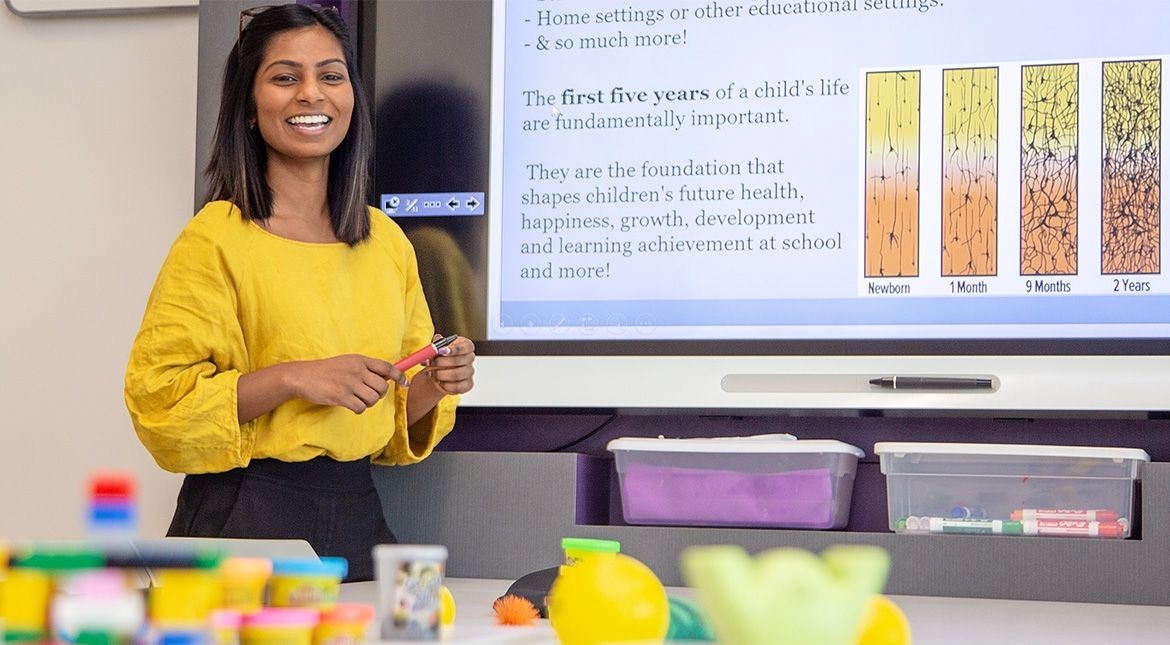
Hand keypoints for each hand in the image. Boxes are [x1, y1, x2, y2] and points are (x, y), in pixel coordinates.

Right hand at [287, 354, 404, 413]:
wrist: (302, 376)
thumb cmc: (326, 370)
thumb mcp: (347, 362)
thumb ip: (365, 368)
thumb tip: (385, 378)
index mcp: (360, 360)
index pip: (387, 367)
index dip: (399, 376)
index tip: (405, 383)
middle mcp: (357, 370)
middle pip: (382, 387)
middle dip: (379, 394)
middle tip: (368, 395)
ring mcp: (350, 383)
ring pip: (373, 399)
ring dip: (368, 403)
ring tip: (357, 399)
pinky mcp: (342, 396)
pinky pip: (361, 408)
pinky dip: (358, 409)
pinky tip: (350, 404)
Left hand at [419, 335, 475, 395]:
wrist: (441, 370)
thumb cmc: (441, 356)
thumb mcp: (437, 348)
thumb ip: (434, 348)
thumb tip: (430, 352)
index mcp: (466, 345)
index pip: (466, 346)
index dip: (454, 349)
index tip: (441, 350)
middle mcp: (470, 358)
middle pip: (459, 360)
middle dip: (441, 362)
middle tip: (431, 363)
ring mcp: (470, 372)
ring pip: (456, 374)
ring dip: (441, 374)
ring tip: (432, 373)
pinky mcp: (468, 384)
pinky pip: (457, 386)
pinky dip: (445, 385)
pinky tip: (439, 382)